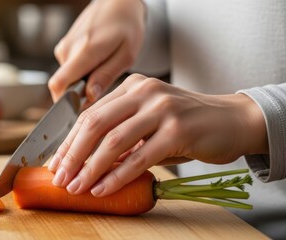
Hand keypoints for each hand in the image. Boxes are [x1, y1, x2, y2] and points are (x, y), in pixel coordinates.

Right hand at [48, 0, 145, 102]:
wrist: (117, 3)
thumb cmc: (126, 27)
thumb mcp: (126, 55)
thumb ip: (106, 76)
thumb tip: (89, 96)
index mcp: (85, 51)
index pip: (58, 84)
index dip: (65, 103)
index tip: (81, 109)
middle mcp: (68, 49)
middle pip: (63, 86)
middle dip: (78, 94)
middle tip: (101, 88)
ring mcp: (63, 47)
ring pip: (66, 79)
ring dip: (81, 83)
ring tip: (101, 70)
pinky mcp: (63, 48)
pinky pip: (68, 70)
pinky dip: (80, 74)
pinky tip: (95, 63)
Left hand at [48, 74, 267, 196]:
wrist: (232, 120)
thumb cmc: (186, 123)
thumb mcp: (149, 123)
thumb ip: (121, 136)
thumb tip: (86, 163)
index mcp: (132, 87)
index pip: (90, 114)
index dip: (69, 141)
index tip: (56, 163)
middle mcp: (144, 91)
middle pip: (95, 124)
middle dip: (73, 154)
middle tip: (60, 178)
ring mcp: (161, 109)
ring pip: (114, 140)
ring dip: (91, 168)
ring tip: (77, 187)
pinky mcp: (178, 130)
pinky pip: (140, 157)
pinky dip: (118, 175)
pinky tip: (103, 188)